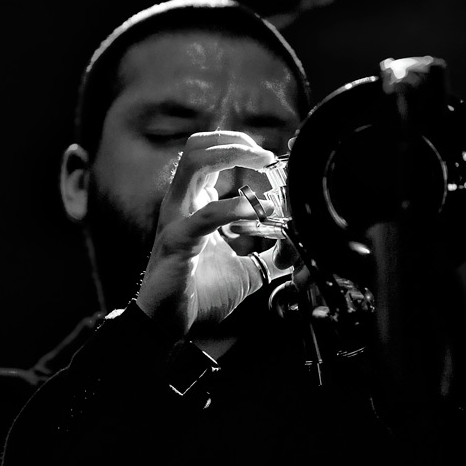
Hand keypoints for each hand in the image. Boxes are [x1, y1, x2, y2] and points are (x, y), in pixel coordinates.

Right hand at [134, 131, 293, 339]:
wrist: (169, 324)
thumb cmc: (197, 292)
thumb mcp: (245, 267)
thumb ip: (268, 252)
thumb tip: (296, 245)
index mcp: (193, 204)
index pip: (208, 154)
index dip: (239, 146)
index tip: (271, 159)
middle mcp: (180, 204)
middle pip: (197, 146)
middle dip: (235, 141)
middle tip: (267, 155)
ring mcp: (175, 219)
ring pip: (193, 163)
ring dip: (232, 156)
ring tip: (262, 163)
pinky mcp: (176, 241)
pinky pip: (205, 215)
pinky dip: (233, 207)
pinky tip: (256, 210)